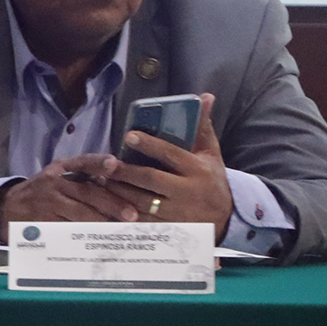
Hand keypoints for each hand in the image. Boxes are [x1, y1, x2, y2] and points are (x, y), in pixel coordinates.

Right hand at [0, 153, 137, 234]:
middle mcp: (54, 181)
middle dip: (112, 203)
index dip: (99, 163)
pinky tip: (98, 239)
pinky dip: (85, 234)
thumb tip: (124, 191)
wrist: (10, 207)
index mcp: (61, 168)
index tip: (114, 164)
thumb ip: (85, 182)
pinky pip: (68, 228)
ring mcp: (47, 201)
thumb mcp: (60, 179)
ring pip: (79, 211)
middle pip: (87, 191)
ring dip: (102, 221)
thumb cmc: (45, 193)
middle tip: (132, 214)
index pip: (83, 162)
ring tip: (119, 229)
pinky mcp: (43, 220)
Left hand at [105, 92, 232, 229]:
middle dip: (126, 173)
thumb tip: (205, 96)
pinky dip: (123, 214)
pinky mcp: (170, 229)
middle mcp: (188, 192)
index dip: (149, 145)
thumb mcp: (211, 153)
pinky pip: (142, 223)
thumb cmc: (212, 178)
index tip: (129, 135)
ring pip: (143, 203)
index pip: (170, 155)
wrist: (227, 218)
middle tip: (105, 164)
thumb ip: (202, 127)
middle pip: (151, 181)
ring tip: (98, 181)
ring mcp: (179, 214)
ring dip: (119, 193)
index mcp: (197, 170)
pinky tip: (106, 205)